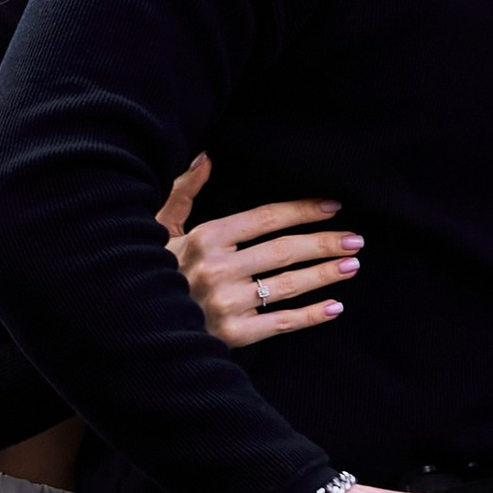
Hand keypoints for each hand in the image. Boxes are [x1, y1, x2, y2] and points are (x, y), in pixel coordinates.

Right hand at [161, 154, 359, 348]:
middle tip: (355, 240)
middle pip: (283, 251)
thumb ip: (183, 192)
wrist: (136, 324)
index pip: (264, 218)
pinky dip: (310, 316)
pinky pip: (280, 323)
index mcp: (205, 238)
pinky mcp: (232, 335)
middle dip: (323, 243)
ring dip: (323, 275)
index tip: (332, 207)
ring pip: (286, 286)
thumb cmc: (153, 269)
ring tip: (351, 266)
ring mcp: (226, 304)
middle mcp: (217, 269)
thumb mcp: (161, 227)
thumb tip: (206, 157)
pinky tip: (335, 307)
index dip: (301, 211)